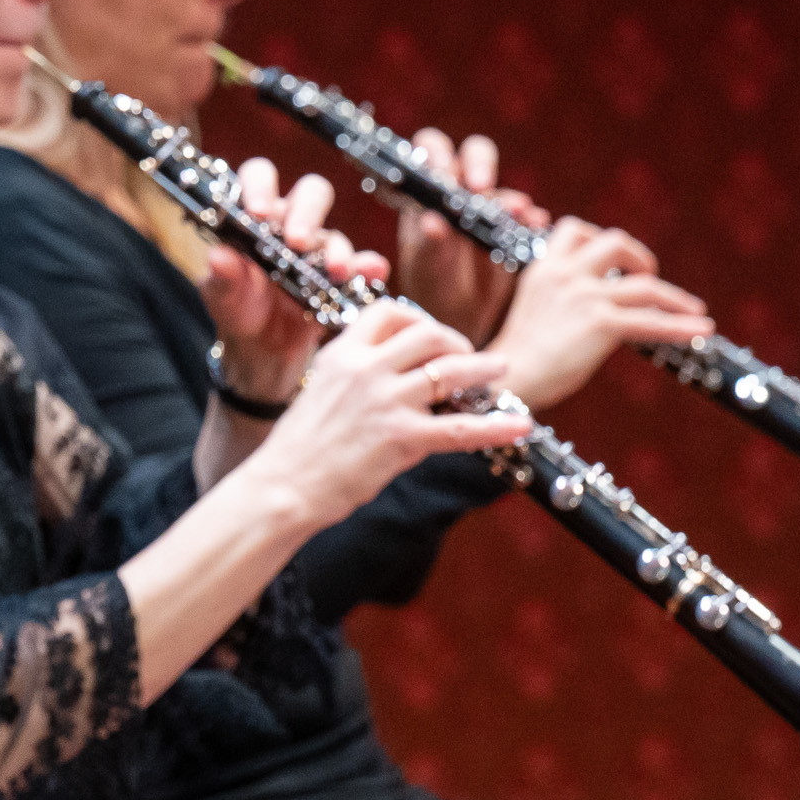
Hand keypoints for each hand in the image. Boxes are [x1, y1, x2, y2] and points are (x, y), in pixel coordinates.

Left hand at [202, 158, 388, 402]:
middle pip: (311, 193)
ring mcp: (317, 251)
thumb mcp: (221, 297)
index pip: (260, 178)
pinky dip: (368, 267)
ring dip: (336, 249)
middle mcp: (290, 226)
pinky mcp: (338, 278)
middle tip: (297, 241)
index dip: (260, 186)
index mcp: (255, 219)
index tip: (257, 211)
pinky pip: (361, 266)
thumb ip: (220, 277)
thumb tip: (219, 257)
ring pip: (335, 234)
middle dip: (307, 212)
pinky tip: (372, 272)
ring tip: (333, 271)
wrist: (260, 351)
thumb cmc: (237, 311)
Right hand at [246, 298, 531, 528]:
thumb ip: (355, 377)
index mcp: (342, 354)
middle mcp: (366, 370)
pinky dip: (494, 426)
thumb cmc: (297, 449)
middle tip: (468, 356)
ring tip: (501, 369)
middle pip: (427, 333)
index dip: (418, 318)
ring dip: (483, 368)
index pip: (389, 312)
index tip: (430, 333)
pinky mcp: (400, 439)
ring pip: (450, 371)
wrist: (282, 486)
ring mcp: (385, 402)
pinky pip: (459, 429)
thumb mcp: (319, 392)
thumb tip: (393, 378)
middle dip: (456, 341)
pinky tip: (518, 425)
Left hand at [393, 129, 546, 344]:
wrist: (461, 324)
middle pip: (473, 156)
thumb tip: (432, 221)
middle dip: (479, 163)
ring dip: (510, 198)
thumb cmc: (432, 292)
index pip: (430, 151)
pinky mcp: (512, 232)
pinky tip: (536, 226)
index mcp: (426, 196)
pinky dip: (531, 220)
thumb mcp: (424, 269)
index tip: (443, 173)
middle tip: (480, 186)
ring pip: (501, 188)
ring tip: (518, 212)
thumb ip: (426, 244)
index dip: (437, 154)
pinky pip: (526, 218)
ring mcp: (488, 212)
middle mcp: (458, 196)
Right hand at [490, 215, 714, 409]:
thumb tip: (595, 309)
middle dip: (639, 257)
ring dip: (675, 299)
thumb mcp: (534, 312)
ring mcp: (585, 296)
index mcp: (544, 268)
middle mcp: (565, 274)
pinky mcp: (601, 323)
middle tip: (649, 277)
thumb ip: (559, 298)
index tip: (613, 259)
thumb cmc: (515, 361)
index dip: (597, 239)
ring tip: (693, 311)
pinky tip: (702, 332)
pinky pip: (651, 322)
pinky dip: (681, 327)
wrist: (507, 382)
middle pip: (615, 242)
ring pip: (645, 285)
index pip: (573, 230)